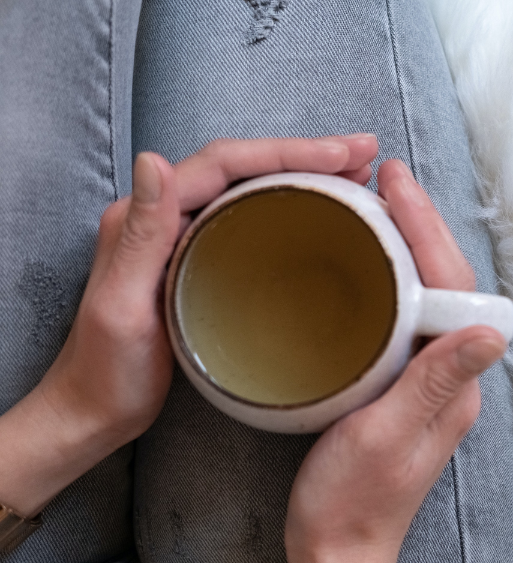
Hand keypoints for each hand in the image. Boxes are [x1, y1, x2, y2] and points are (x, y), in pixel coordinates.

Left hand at [0, 135, 377, 517]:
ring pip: (253, 189)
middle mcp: (165, 215)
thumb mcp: (122, 304)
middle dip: (308, 155)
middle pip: (245, 167)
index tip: (340, 154)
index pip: (225, 162)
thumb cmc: (108, 371)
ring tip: (358, 176)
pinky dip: (294, 209)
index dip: (287, 151)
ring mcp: (185, 237)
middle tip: (366, 154)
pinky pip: (254, 220)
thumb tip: (154, 161)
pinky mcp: (202, 261)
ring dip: (306, 176)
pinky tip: (325, 218)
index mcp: (147, 215)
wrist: (97, 411)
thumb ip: (142, 235)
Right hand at [284, 158, 505, 562]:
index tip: (396, 185)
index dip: (428, 230)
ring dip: (408, 246)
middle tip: (384, 178)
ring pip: (428, 296)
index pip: (455, 286)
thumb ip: (433, 383)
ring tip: (376, 204)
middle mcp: (451, 379)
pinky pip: (406, 319)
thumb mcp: (385, 436)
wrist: (337, 555)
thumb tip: (490, 330)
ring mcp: (428, 384)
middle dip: (421, 226)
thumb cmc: (351, 503)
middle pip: (448, 283)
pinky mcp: (403, 392)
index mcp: (453, 385)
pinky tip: (364, 268)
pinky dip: (390, 281)